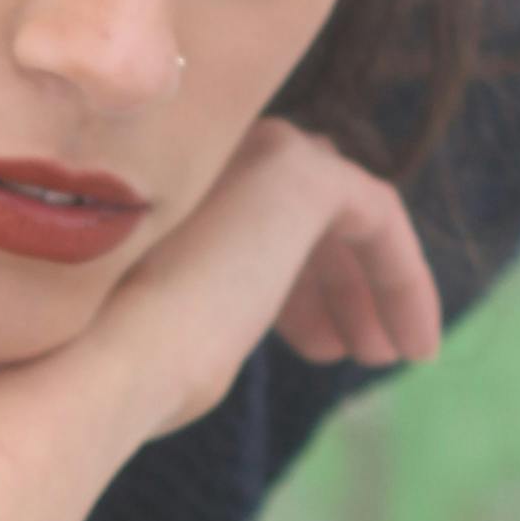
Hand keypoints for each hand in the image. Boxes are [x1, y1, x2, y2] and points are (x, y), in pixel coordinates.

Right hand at [82, 119, 442, 441]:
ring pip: (344, 215)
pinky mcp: (305, 172)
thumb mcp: (165, 330)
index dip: (298, 287)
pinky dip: (403, 277)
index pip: (253, 219)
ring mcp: (256, 150)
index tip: (320, 349)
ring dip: (371, 287)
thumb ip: (202, 306)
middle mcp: (212, 150)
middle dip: (338, 285)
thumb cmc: (119, 370)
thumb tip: (218, 338)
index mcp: (166, 181)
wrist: (105, 359)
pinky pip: (379, 217)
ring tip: (383, 356)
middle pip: (302, 214)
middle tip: (360, 353)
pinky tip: (414, 342)